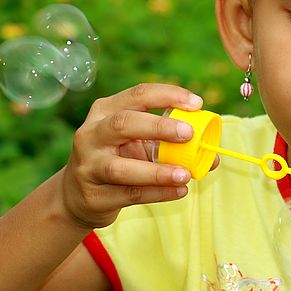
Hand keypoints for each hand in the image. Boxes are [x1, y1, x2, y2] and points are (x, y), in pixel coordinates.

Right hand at [61, 83, 205, 228]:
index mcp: (105, 111)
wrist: (77, 196)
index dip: (168, 95)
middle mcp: (91, 134)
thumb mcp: (139, 144)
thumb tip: (213, 155)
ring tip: (186, 174)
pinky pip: (129, 194)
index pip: (137, 94)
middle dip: (158, 127)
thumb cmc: (118, 159)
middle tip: (189, 133)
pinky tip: (179, 191)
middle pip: (123, 124)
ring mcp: (88, 166)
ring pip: (121, 168)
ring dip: (157, 171)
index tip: (197, 104)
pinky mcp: (93, 195)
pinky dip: (157, 193)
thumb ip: (172, 144)